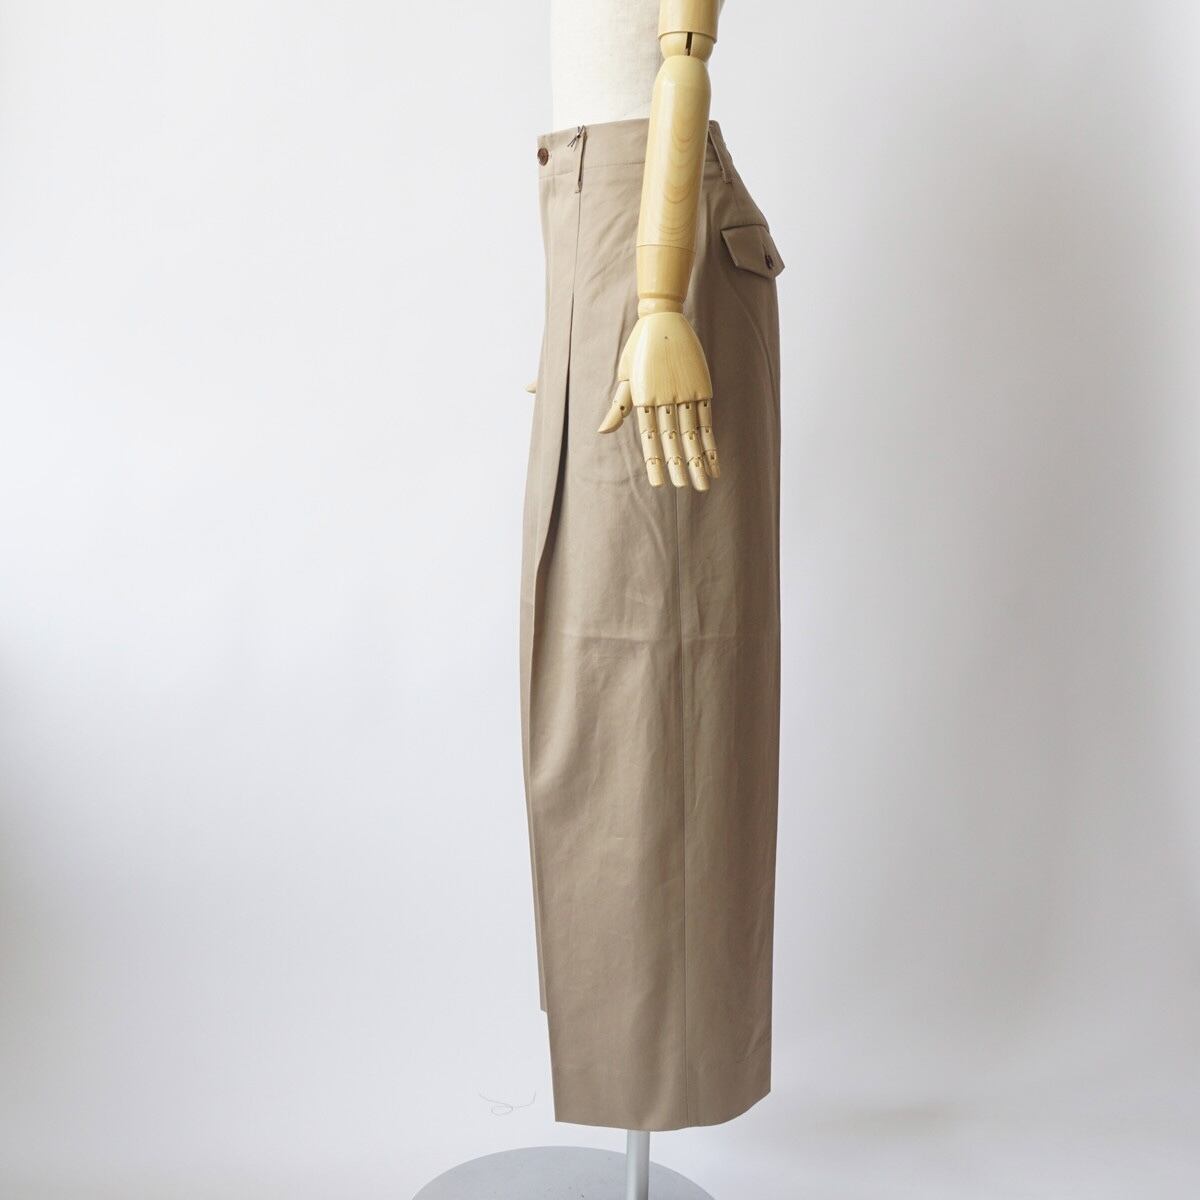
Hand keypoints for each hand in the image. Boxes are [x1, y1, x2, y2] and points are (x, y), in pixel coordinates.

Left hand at [597, 311, 719, 489]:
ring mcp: (685, 393)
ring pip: (693, 434)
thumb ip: (618, 407)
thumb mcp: (625, 376)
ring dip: (699, 460)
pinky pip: (707, 420)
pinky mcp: (701, 387)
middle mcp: (665, 398)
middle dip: (680, 466)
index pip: (650, 438)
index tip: (659, 483)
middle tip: (685, 488)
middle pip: (673, 439)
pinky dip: (711, 442)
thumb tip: (602, 432)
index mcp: (643, 398)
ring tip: (704, 483)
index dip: (655, 462)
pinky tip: (715, 459)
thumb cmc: (638, 348)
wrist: (661, 317)